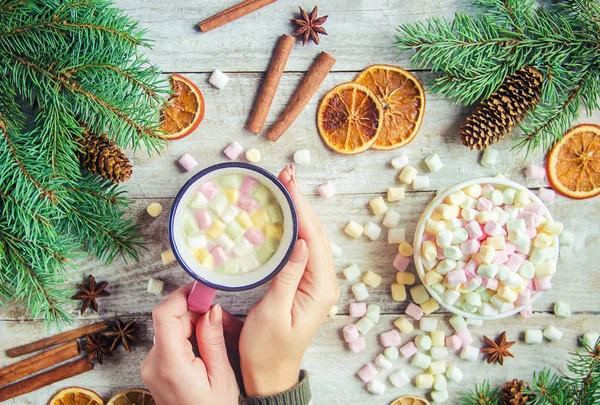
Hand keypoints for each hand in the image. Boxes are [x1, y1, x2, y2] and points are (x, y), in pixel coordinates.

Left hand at [141, 284, 242, 404]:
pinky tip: (204, 349)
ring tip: (215, 340)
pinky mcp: (154, 368)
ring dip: (193, 324)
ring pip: (171, 328)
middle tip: (219, 319)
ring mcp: (151, 366)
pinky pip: (170, 340)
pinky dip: (187, 336)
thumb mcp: (221, 375)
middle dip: (195, 312)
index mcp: (169, 364)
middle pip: (170, 319)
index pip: (164, 314)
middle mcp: (153, 363)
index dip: (183, 295)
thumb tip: (211, 308)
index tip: (203, 290)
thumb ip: (213, 339)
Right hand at [239, 165, 339, 395]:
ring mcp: (316, 281)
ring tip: (284, 187)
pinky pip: (302, 248)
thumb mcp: (273, 313)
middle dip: (301, 202)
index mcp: (320, 288)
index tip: (288, 183)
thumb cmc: (267, 349)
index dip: (301, 208)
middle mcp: (324, 281)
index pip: (313, 239)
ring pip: (310, 238)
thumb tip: (302, 242)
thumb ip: (289, 276)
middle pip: (316, 233)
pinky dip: (294, 228)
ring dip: (298, 212)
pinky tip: (284, 216)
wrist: (269, 374)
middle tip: (286, 175)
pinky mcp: (305, 282)